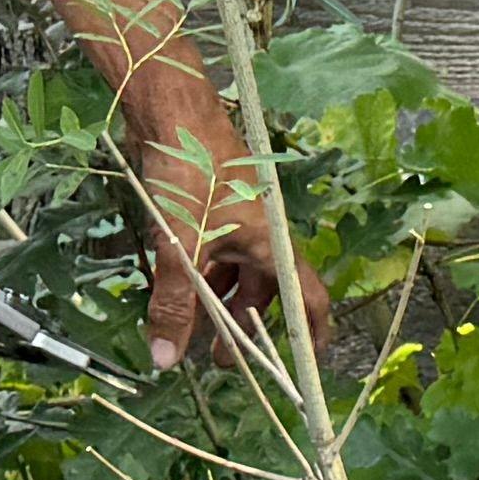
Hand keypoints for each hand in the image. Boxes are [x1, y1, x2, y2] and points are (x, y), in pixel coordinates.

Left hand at [114, 76, 331, 373]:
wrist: (170, 112)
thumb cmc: (191, 170)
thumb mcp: (182, 242)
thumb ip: (174, 302)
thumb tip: (166, 359)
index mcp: (271, 243)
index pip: (307, 298)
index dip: (312, 334)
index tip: (307, 367)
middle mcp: (260, 236)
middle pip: (264, 294)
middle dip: (246, 330)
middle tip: (221, 361)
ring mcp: (233, 223)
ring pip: (233, 277)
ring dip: (216, 307)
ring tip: (189, 334)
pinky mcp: (207, 212)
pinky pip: (210, 257)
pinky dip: (197, 279)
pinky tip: (173, 294)